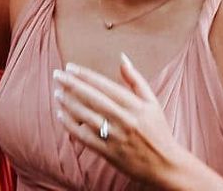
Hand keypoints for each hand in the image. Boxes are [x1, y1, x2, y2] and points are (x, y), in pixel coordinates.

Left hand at [54, 56, 194, 184]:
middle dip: (72, 84)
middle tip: (57, 74)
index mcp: (136, 106)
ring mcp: (116, 137)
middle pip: (93, 98)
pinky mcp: (109, 152)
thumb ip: (136, 80)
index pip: (105, 86)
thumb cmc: (158, 131)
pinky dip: (70, 125)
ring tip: (57, 92)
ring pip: (87, 117)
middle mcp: (125, 120)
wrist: (166, 166)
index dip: (85, 75)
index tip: (70, 67)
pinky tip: (60, 115)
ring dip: (69, 103)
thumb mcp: (152, 103)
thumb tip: (122, 57)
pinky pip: (85, 137)